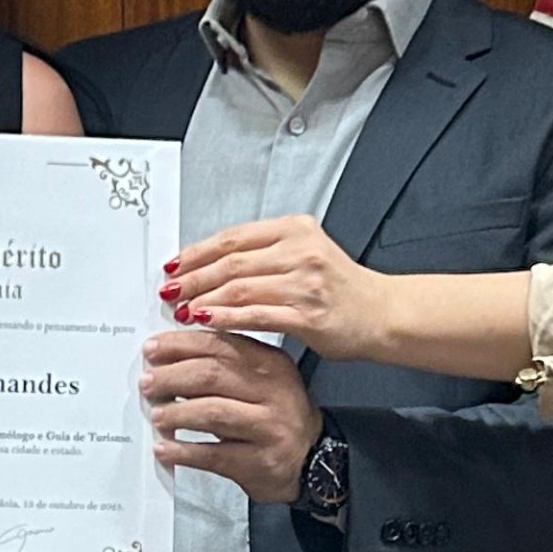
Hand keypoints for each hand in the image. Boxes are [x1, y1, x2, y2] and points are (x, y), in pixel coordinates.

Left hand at [138, 329, 317, 501]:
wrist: (313, 460)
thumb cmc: (274, 416)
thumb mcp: (260, 380)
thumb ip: (223, 363)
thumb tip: (168, 356)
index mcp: (271, 363)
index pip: (219, 345)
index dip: (180, 345)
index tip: (152, 349)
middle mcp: (274, 392)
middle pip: (213, 375)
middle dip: (172, 377)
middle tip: (147, 383)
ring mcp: (269, 428)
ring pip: (213, 412)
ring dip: (177, 412)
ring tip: (156, 415)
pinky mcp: (260, 461)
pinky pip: (214, 455)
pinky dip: (184, 452)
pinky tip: (164, 449)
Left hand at [162, 216, 392, 358]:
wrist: (382, 313)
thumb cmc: (342, 289)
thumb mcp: (305, 253)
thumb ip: (264, 254)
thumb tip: (211, 263)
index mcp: (295, 229)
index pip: (233, 237)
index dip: (197, 252)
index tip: (174, 265)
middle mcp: (300, 251)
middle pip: (231, 262)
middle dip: (193, 277)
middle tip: (169, 290)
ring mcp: (305, 283)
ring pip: (240, 287)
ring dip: (204, 299)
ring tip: (181, 308)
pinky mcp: (308, 315)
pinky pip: (257, 315)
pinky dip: (226, 317)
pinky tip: (207, 321)